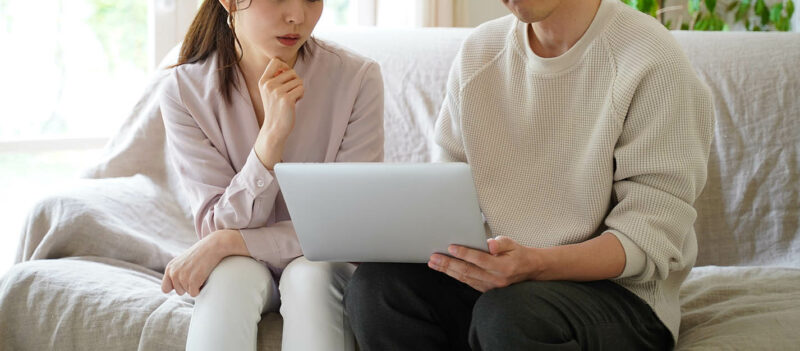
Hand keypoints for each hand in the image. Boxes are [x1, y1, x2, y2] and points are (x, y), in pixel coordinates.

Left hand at [161, 230, 235, 296]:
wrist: (213, 246)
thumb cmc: (201, 252)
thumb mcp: (183, 260)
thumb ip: (177, 271)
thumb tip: (174, 287)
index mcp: (170, 267)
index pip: (165, 288)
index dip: (176, 287)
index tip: (185, 282)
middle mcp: (173, 273)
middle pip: (179, 291)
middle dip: (188, 286)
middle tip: (197, 274)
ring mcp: (182, 277)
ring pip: (188, 292)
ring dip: (196, 286)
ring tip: (201, 273)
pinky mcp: (192, 281)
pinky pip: (194, 293)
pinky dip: (201, 289)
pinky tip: (204, 278)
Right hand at [254, 58, 304, 168]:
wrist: (274, 128)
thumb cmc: (275, 108)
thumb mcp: (270, 91)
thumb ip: (276, 78)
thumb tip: (286, 66)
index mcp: (263, 81)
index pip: (276, 61)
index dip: (285, 66)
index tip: (286, 77)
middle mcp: (269, 85)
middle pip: (291, 71)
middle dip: (295, 81)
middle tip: (289, 93)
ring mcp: (277, 92)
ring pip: (298, 81)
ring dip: (298, 89)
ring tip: (291, 99)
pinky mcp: (287, 99)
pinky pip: (301, 89)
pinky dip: (301, 95)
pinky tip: (294, 103)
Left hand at [427, 236, 543, 291]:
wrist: (528, 269)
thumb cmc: (517, 253)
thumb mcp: (512, 243)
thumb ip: (501, 243)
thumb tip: (489, 244)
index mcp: (504, 266)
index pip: (480, 259)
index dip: (465, 253)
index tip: (451, 247)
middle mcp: (496, 278)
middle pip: (468, 271)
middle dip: (449, 264)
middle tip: (434, 257)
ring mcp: (490, 286)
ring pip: (465, 278)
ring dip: (447, 270)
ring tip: (434, 263)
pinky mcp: (486, 289)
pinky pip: (467, 282)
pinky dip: (454, 275)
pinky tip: (444, 269)